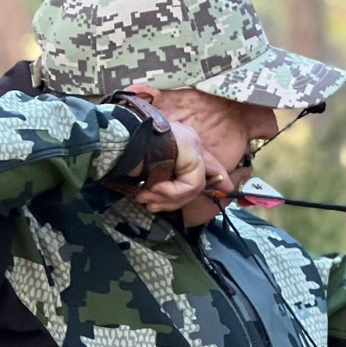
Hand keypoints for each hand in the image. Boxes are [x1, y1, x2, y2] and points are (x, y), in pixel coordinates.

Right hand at [119, 84, 234, 214]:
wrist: (117, 140)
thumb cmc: (125, 153)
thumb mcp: (147, 171)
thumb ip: (163, 182)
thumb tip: (166, 201)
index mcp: (182, 143)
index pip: (207, 163)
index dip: (218, 176)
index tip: (228, 188)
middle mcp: (191, 142)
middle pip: (199, 179)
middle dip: (175, 200)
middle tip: (151, 205)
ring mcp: (193, 146)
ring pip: (194, 187)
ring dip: (167, 198)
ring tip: (145, 198)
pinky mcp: (192, 153)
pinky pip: (190, 184)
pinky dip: (171, 193)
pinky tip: (153, 190)